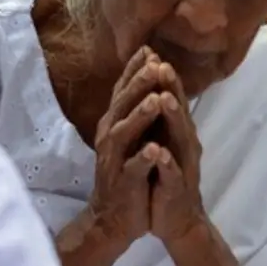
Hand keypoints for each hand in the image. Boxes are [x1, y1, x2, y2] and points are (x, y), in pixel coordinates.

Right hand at [86, 46, 165, 245]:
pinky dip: (143, 159)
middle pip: (122, 105)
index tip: (149, 49)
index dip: (134, 70)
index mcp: (114, 122)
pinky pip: (132, 170)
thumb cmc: (127, 170)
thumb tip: (148, 67)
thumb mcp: (130, 134)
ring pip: (124, 134)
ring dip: (140, 116)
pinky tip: (155, 150)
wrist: (115, 216)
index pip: (123, 90)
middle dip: (139, 85)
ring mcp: (114, 160)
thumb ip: (136, 104)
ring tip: (156, 101)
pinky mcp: (122, 183)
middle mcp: (110, 136)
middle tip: (155, 67)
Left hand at [149, 61, 207, 244]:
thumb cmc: (164, 174)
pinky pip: (172, 175)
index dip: (161, 76)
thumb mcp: (159, 139)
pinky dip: (166, 163)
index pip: (169, 97)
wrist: (174, 218)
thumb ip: (157, 113)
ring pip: (179, 139)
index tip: (150, 52)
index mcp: (175, 130)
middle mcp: (183, 143)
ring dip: (174, 120)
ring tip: (166, 101)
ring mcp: (182, 166)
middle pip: (178, 112)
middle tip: (163, 66)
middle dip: (171, 89)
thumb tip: (150, 79)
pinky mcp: (177, 190)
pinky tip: (158, 153)